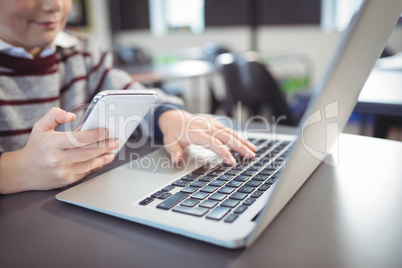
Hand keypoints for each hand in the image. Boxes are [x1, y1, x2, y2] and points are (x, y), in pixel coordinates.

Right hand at [0, 107, 118, 193]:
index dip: (95, 134)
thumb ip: (55, 115)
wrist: (23, 172)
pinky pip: (85, 172)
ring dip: (103, 157)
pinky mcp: (66, 181)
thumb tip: (72, 116)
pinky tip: (102, 160)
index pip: (78, 138)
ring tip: (112, 151)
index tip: (107, 131)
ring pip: (89, 164)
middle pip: (87, 152)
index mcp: (51, 143)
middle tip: (115, 141)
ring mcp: (62, 171)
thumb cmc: (36, 146)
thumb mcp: (41, 126)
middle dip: (105, 146)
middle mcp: (57, 159)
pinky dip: (95, 166)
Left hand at [158, 110, 256, 164]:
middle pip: (225, 136)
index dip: (222, 151)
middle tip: (250, 156)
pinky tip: (248, 145)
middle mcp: (206, 127)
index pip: (211, 142)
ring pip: (230, 132)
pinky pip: (229, 131)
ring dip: (243, 142)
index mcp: (195, 132)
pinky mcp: (215, 124)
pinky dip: (240, 138)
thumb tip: (177, 159)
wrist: (174, 117)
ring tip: (253, 152)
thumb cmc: (173, 132)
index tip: (231, 161)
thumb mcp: (169, 142)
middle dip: (239, 146)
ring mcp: (212, 124)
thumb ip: (174, 151)